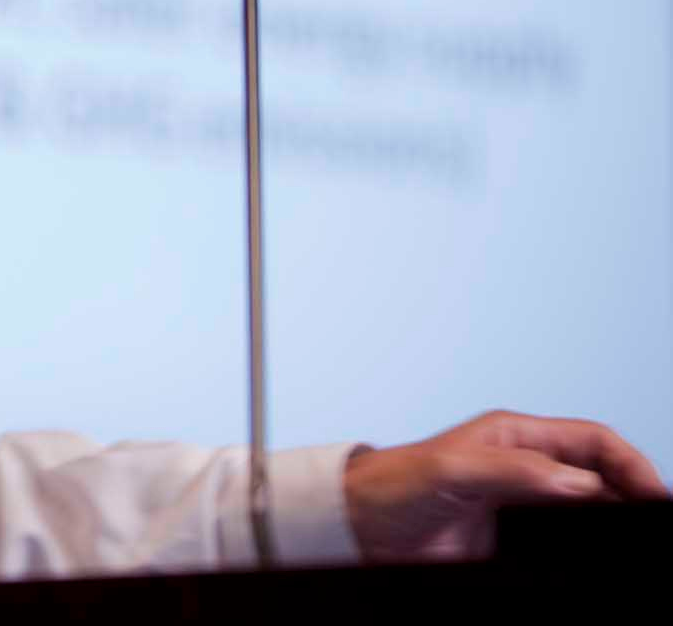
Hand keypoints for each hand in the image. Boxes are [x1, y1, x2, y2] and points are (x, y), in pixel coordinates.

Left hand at [343, 410, 667, 561]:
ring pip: (588, 511)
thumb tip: (578, 483)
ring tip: (638, 543)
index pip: (593, 441)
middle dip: (633, 495)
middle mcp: (524, 468)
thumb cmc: (391, 484)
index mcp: (514, 437)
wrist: (356, 526)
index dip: (631, 464)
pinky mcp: (511, 541)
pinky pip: (564, 542)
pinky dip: (588, 549)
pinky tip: (599, 561)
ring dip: (614, 523)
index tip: (655, 495)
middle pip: (600, 477)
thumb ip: (512, 472)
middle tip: (655, 525)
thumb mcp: (450, 469)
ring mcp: (521, 506)